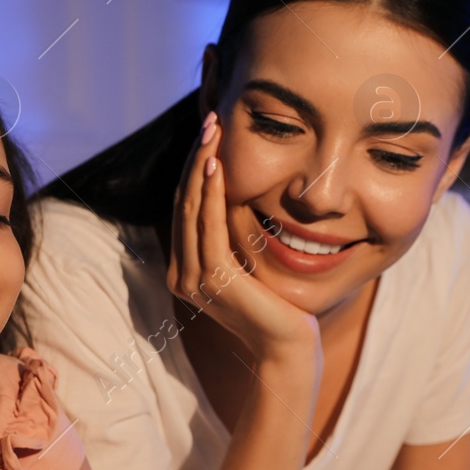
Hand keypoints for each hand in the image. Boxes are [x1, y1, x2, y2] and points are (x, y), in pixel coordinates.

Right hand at [167, 110, 319, 366]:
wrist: (287, 349)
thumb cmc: (277, 310)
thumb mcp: (248, 269)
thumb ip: (231, 243)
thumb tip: (232, 203)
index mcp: (186, 272)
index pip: (184, 210)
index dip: (193, 169)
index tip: (209, 135)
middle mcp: (183, 276)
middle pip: (183, 203)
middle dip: (195, 158)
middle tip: (209, 120)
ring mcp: (194, 280)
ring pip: (192, 209)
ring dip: (202, 166)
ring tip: (212, 132)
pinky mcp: (215, 279)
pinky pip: (209, 227)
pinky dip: (212, 193)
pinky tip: (219, 166)